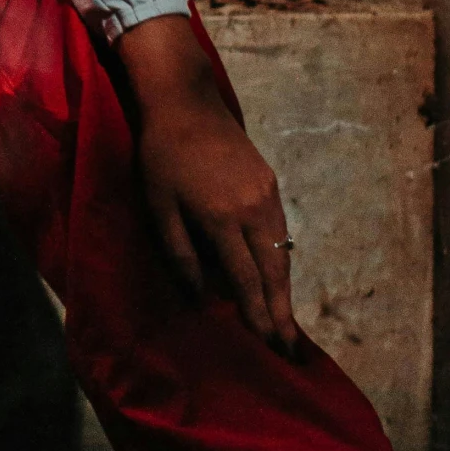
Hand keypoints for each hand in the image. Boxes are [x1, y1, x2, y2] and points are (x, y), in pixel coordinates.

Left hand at [115, 14, 299, 354]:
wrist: (185, 101)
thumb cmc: (161, 155)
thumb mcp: (158, 207)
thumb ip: (180, 254)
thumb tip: (199, 298)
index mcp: (222, 219)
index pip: (246, 280)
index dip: (258, 316)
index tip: (268, 347)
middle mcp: (254, 209)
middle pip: (274, 272)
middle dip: (282, 313)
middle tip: (290, 350)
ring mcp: (267, 194)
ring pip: (283, 252)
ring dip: (285, 290)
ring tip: (286, 322)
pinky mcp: (270, 182)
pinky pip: (281, 230)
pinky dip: (281, 260)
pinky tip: (277, 277)